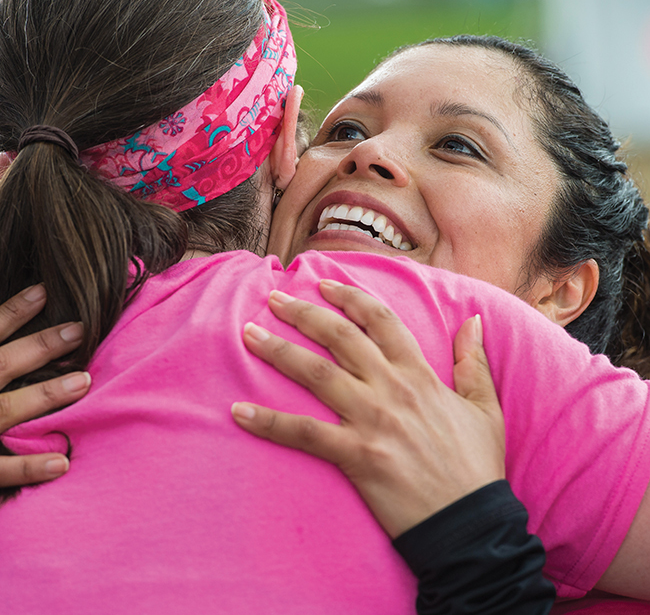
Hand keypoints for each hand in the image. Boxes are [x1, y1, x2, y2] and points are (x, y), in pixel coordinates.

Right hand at [0, 284, 89, 486]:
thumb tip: (14, 327)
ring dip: (44, 395)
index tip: (44, 291)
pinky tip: (61, 463)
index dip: (11, 312)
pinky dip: (26, 467)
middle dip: (40, 346)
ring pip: (4, 410)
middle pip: (0, 365)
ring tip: (84, 381)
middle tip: (79, 330)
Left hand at [233, 280, 504, 537]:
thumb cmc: (476, 466)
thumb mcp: (485, 407)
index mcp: (419, 374)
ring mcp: (372, 421)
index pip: (380, 320)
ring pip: (316, 374)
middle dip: (304, 313)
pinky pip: (304, 434)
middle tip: (274, 299)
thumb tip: (473, 320)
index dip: (350, 297)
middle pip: (340, 337)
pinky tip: (240, 411)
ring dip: (279, 351)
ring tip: (248, 334)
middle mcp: (392, 389)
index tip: (324, 283)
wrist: (471, 526)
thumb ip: (473, 361)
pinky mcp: (356, 456)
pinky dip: (270, 422)